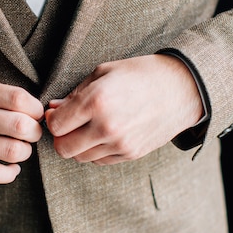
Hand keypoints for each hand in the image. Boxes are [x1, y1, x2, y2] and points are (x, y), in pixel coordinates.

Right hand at [0, 80, 43, 182]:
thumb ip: (5, 98)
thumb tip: (42, 113)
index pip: (20, 99)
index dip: (36, 110)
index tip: (35, 116)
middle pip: (21, 126)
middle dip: (34, 133)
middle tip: (30, 134)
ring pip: (14, 151)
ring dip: (24, 152)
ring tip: (18, 149)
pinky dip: (11, 173)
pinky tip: (11, 167)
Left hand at [45, 55, 203, 164]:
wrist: (181, 88)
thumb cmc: (140, 74)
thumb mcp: (104, 72)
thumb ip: (75, 94)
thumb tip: (53, 108)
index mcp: (96, 101)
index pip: (56, 126)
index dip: (51, 120)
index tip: (55, 113)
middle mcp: (107, 127)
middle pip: (63, 148)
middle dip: (60, 137)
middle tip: (67, 124)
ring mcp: (120, 144)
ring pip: (80, 157)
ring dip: (77, 145)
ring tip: (86, 128)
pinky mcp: (131, 154)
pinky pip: (100, 161)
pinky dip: (95, 150)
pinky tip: (103, 134)